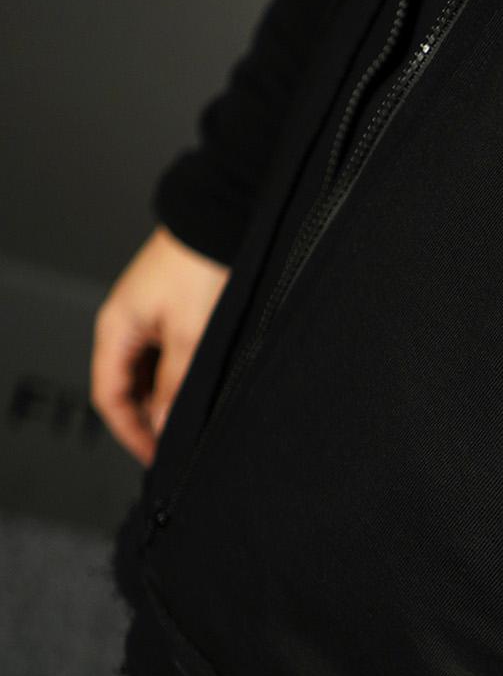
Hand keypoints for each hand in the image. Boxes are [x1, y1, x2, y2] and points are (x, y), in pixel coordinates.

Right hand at [90, 226, 230, 466]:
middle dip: (149, 419)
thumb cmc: (199, 265)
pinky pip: (165, 356)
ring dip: (166, 398)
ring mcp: (147, 318)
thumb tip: (164, 425)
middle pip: (127, 388)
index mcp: (116, 330)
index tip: (155, 457)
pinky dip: (177, 377)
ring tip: (193, 420)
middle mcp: (126, 325)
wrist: (220, 219)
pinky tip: (199, 389)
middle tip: (178, 445)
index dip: (129, 432)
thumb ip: (175, 384)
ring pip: (149, 374)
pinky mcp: (169, 312)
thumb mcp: (190, 336)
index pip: (109, 396)